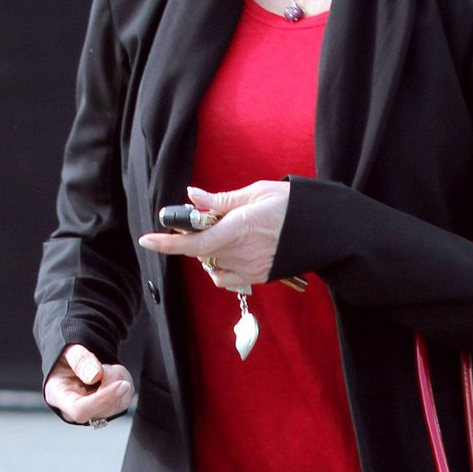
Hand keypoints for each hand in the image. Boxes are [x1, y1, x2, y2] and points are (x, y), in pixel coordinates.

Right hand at [44, 343, 134, 424]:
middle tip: (105, 366)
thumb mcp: (68, 351)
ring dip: (119, 380)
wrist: (71, 362)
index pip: (80, 410)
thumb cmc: (65, 359)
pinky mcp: (108, 409)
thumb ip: (80, 361)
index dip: (102, 399)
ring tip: (105, 368)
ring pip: (118, 404)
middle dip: (113, 382)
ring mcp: (92, 412)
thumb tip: (95, 375)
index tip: (120, 384)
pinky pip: (125, 399)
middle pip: (103, 409)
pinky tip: (110, 374)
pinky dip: (124, 382)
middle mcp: (74, 410)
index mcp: (58, 396)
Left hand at [138, 180, 291, 291]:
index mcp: (239, 228)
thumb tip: (192, 197)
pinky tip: (230, 253)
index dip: (168, 243)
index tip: (147, 239)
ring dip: (209, 251)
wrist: (325, 230)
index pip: (194, 242)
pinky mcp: (258, 278)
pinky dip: (219, 267)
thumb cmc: (292, 205)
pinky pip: (226, 278)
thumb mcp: (256, 193)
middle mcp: (242, 253)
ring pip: (212, 264)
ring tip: (228, 233)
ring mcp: (250, 269)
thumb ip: (221, 200)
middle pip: (200, 251)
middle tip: (208, 217)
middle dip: (196, 236)